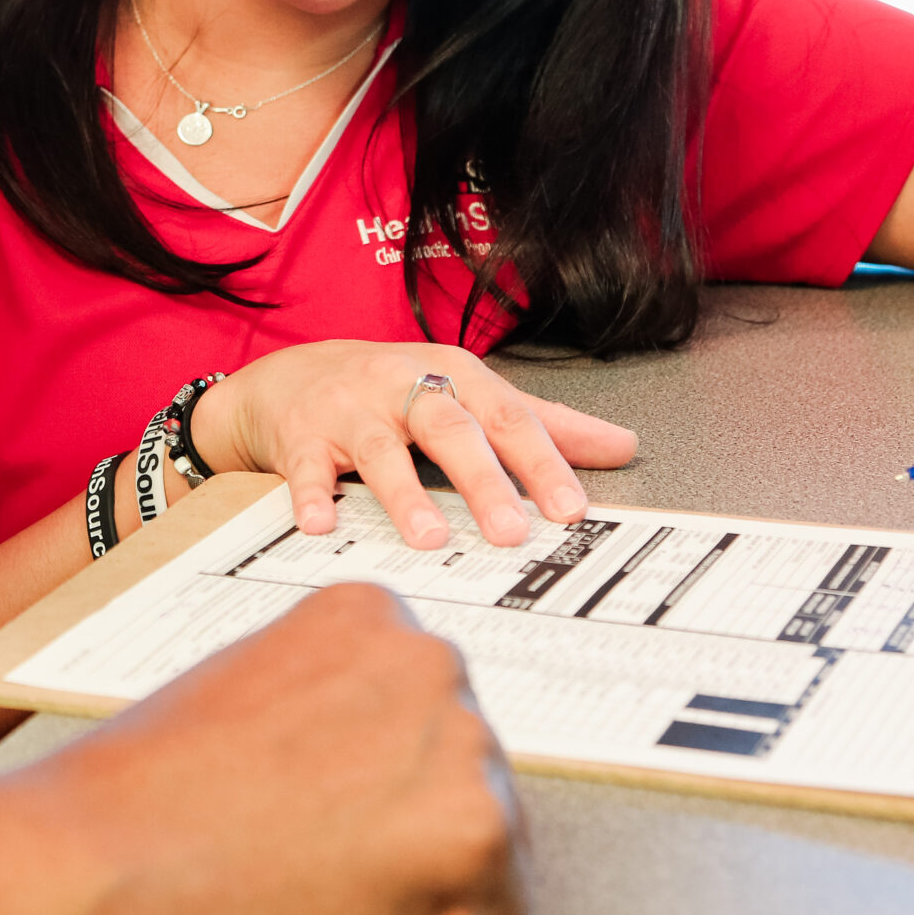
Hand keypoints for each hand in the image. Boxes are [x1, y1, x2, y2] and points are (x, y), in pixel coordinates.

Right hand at [39, 582, 522, 914]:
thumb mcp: (255, 685)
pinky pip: (503, 897)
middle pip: (466, 756)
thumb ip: (334, 693)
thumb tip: (379, 743)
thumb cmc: (157, 784)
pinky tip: (365, 903)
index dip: (380, 760)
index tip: (334, 784)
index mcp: (372, 614)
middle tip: (329, 837)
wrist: (111, 855)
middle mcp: (430, 660)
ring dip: (431, 860)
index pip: (426, 697)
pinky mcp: (474, 828)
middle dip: (416, 806)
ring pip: (488, 824)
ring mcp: (459, 740)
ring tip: (334, 868)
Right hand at [193, 340, 637, 548]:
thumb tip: (622, 446)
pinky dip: (311, 495)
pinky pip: (306, 466)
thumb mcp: (466, 394)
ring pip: (380, 449)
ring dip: (403, 494)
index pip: (507, 417)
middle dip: (481, 479)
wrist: (291, 376)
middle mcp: (402, 384)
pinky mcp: (301, 436)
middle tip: (510, 531)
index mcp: (452, 376)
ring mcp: (350, 409)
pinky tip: (320, 525)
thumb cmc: (392, 390)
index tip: (570, 509)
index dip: (540, 462)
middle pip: (448, 428)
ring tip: (428, 538)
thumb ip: (540, 423)